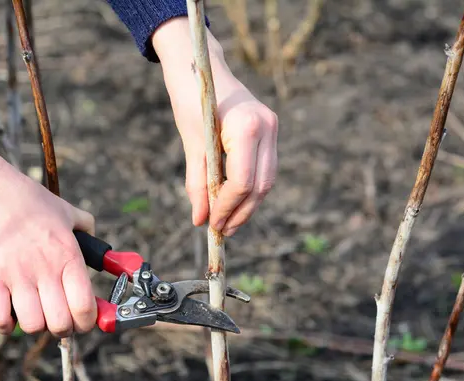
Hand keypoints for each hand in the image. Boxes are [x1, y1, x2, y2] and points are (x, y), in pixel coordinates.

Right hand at [0, 127, 96, 336]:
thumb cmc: (32, 202)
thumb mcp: (69, 212)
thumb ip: (88, 229)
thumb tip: (102, 246)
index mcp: (68, 256)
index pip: (85, 306)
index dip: (87, 322)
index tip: (84, 320)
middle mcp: (45, 269)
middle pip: (60, 324)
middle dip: (63, 329)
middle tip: (59, 320)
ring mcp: (16, 275)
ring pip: (32, 325)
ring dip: (35, 325)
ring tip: (34, 313)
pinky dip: (5, 324)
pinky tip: (10, 314)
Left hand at [153, 18, 278, 236]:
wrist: (201, 66)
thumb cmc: (192, 98)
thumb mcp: (192, 142)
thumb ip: (197, 183)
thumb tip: (200, 220)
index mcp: (247, 126)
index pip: (242, 182)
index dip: (227, 208)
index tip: (211, 225)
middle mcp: (267, 127)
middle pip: (260, 186)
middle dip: (240, 213)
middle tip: (221, 231)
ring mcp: (272, 128)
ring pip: (266, 181)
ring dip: (247, 205)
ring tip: (225, 221)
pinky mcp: (269, 131)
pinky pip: (264, 169)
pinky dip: (249, 188)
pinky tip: (232, 200)